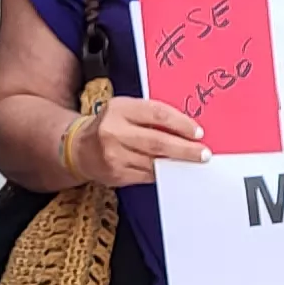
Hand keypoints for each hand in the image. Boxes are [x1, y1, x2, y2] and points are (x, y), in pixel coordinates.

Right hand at [75, 96, 205, 186]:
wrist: (79, 148)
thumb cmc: (110, 125)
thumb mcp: (125, 110)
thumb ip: (151, 115)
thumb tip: (186, 128)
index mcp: (119, 109)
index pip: (157, 114)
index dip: (181, 124)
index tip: (197, 132)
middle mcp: (114, 132)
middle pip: (158, 142)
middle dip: (185, 149)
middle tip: (203, 153)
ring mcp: (114, 156)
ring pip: (154, 162)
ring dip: (177, 163)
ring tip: (193, 162)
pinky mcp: (116, 175)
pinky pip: (147, 175)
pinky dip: (163, 173)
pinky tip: (173, 170)